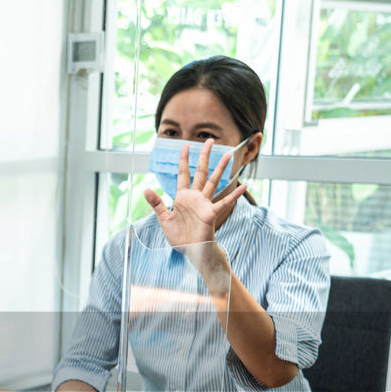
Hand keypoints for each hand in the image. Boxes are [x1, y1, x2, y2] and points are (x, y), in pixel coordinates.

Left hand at [144, 139, 246, 262]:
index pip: (183, 173)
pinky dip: (234, 195)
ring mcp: (204, 204)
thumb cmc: (179, 236)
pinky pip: (224, 202)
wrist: (190, 250)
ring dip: (221, 168)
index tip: (185, 145)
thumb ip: (156, 203)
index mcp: (182, 197)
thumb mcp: (163, 219)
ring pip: (213, 181)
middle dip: (204, 156)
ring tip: (228, 154)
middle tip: (209, 140)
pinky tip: (244, 186)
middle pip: (200, 172)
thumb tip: (146, 189)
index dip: (183, 160)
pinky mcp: (211, 213)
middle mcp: (195, 197)